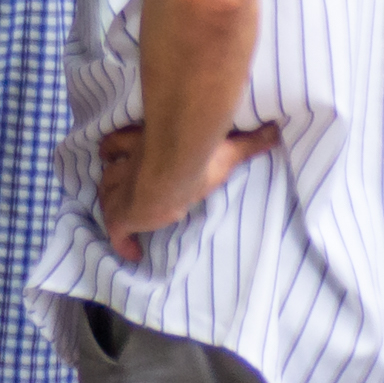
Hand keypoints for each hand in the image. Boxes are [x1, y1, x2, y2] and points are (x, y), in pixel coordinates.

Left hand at [97, 120, 281, 261]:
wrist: (175, 167)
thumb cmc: (199, 155)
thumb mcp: (227, 147)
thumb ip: (250, 140)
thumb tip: (277, 129)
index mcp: (146, 148)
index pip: (116, 145)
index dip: (115, 150)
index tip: (115, 155)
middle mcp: (130, 167)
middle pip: (108, 174)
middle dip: (112, 182)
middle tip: (120, 192)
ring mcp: (124, 192)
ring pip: (106, 197)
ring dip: (113, 206)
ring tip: (125, 219)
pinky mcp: (124, 216)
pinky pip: (116, 232)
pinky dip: (122, 243)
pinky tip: (133, 253)